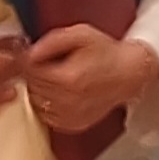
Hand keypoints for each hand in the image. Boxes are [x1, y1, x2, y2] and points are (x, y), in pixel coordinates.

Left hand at [26, 26, 158, 136]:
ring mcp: (70, 116)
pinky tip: (60, 91)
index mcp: (68, 78)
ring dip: (40, 89)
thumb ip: (51, 41)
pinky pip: (45, 115)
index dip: (29, 59)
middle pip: (32, 86)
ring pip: (35, 102)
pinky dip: (47, 104)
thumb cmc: (107, 53)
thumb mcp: (80, 34)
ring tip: (57, 76)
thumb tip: (29, 52)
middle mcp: (68, 101)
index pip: (30, 71)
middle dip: (35, 73)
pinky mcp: (73, 125)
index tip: (34, 53)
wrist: (129, 73)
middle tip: (47, 62)